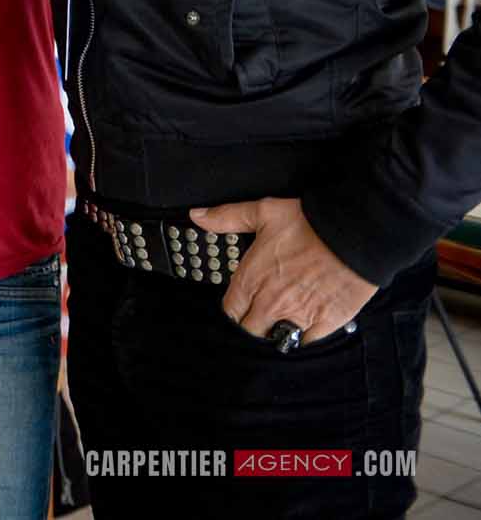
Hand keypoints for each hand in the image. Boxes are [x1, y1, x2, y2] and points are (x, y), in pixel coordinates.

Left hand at [191, 197, 377, 342]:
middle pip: (251, 328)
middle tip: (262, 313)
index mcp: (251, 279)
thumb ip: (226, 217)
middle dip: (253, 322)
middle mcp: (271, 302)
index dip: (234, 308)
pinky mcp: (326, 322)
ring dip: (277, 331)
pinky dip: (306, 336)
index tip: (240, 304)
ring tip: (283, 320)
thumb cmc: (309, 223)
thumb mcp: (262, 212)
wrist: (355, 234)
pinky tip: (307, 326)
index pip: (230, 309)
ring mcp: (299, 315)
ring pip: (278, 338)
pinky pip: (308, 341)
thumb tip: (198, 216)